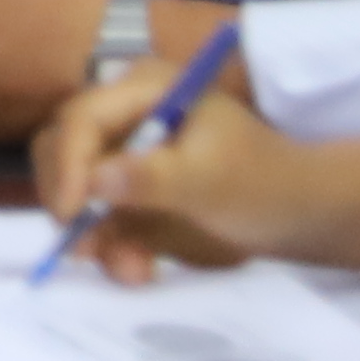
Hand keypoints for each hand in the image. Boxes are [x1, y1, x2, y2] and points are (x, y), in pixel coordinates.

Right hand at [36, 71, 284, 286]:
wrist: (298, 216)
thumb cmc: (263, 182)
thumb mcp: (211, 179)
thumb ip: (152, 177)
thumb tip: (93, 181)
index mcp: (144, 90)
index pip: (82, 119)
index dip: (69, 163)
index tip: (72, 212)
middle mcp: (123, 117)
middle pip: (61, 151)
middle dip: (72, 202)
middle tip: (85, 247)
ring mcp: (121, 156)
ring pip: (74, 193)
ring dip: (93, 237)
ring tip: (133, 271)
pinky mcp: (126, 195)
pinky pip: (95, 222)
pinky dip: (110, 250)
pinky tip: (139, 269)